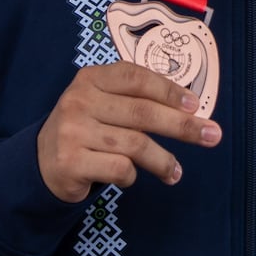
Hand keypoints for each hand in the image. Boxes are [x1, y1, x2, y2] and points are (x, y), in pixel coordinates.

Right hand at [37, 61, 222, 202]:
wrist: (42, 162)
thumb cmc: (88, 128)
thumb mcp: (104, 103)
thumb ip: (137, 99)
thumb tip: (190, 109)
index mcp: (91, 78)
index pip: (136, 77)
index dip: (169, 90)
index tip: (196, 105)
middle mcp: (79, 100)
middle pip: (142, 112)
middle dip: (182, 125)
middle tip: (212, 136)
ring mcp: (72, 131)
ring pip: (135, 144)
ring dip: (163, 160)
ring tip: (176, 173)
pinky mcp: (70, 162)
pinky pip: (119, 168)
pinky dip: (132, 176)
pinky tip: (130, 177)